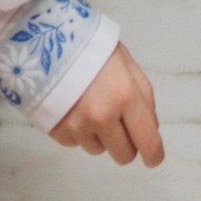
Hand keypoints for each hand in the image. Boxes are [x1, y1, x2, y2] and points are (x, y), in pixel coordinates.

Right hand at [48, 42, 163, 164]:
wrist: (47, 42)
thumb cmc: (94, 49)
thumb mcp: (128, 64)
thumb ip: (144, 97)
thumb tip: (151, 129)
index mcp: (126, 97)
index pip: (147, 142)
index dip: (154, 155)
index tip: (153, 158)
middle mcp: (103, 117)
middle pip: (123, 155)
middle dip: (126, 144)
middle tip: (120, 124)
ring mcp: (78, 127)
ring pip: (99, 150)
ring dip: (100, 136)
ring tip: (91, 107)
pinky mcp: (57, 132)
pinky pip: (76, 144)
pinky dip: (79, 133)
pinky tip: (74, 109)